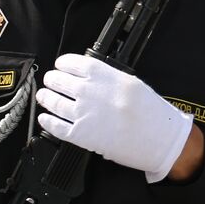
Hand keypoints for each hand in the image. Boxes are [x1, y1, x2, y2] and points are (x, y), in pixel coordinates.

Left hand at [36, 53, 193, 182]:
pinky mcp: (81, 135)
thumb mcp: (133, 84)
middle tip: (51, 81)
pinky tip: (45, 118)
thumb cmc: (152, 114)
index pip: (74, 63)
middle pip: (59, 80)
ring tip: (44, 96)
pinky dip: (47, 121)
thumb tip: (87, 77)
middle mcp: (92, 92)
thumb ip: (108, 78)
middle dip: (52, 79)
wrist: (160, 139)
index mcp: (107, 77)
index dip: (62, 63)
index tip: (60, 65)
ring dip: (45, 97)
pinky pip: (56, 126)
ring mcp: (84, 114)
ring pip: (53, 101)